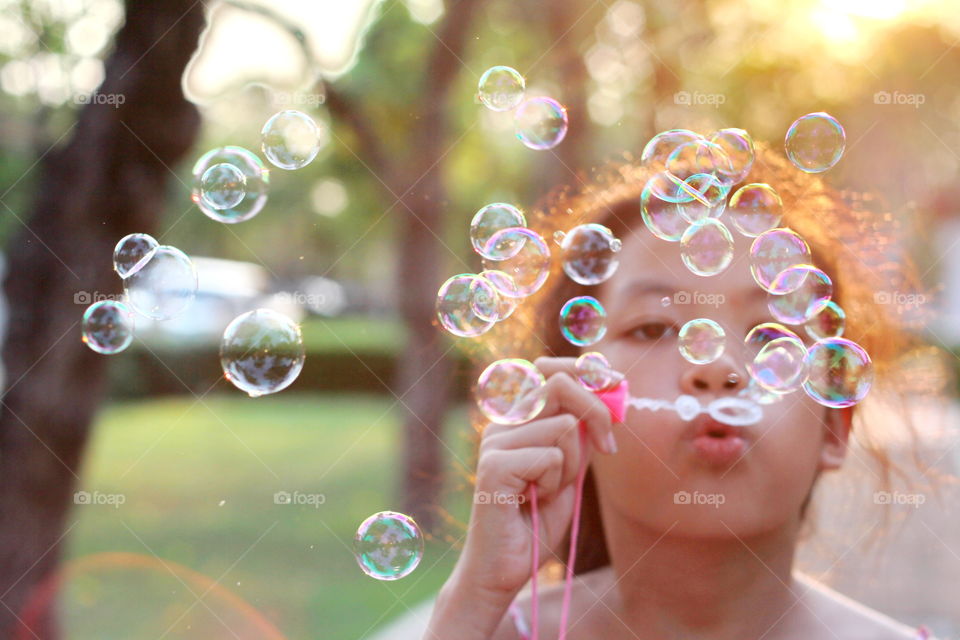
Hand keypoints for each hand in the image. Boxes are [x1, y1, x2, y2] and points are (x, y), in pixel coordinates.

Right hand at [453, 356, 617, 598]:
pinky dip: (556, 483)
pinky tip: (535, 501)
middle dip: (596, 411)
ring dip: (573, 464)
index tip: (618, 382)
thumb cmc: (536, 519)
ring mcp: (494, 442)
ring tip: (552, 490)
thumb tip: (611, 392)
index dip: (585, 368)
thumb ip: (582, 432)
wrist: (505, 567)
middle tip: (608, 446)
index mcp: (516, 418)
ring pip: (562, 425)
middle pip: (558, 384)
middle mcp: (501, 423)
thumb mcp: (570, 467)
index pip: (547, 369)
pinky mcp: (493, 466)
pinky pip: (552, 456)